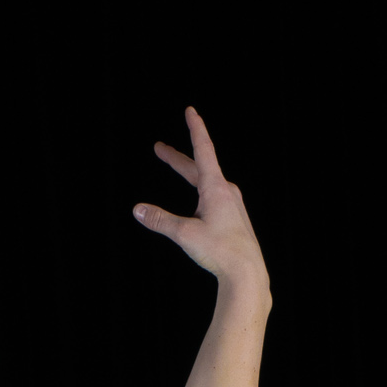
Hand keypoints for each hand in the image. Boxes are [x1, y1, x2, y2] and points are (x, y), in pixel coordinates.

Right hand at [134, 109, 266, 293]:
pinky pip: (214, 198)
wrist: (248, 275)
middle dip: (177, 158)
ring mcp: (233, 205)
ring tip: (177, 166)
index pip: (203, 149)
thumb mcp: (185, 234)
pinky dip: (200, 191)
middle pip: (198, 167)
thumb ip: (161, 220)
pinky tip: (199, 202)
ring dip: (189, 173)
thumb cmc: (220, 252)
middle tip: (159, 149)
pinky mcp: (235, 219)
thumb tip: (138, 210)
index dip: (195, 128)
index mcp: (216, 187)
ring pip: (206, 182)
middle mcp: (226, 191)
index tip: (190, 111)